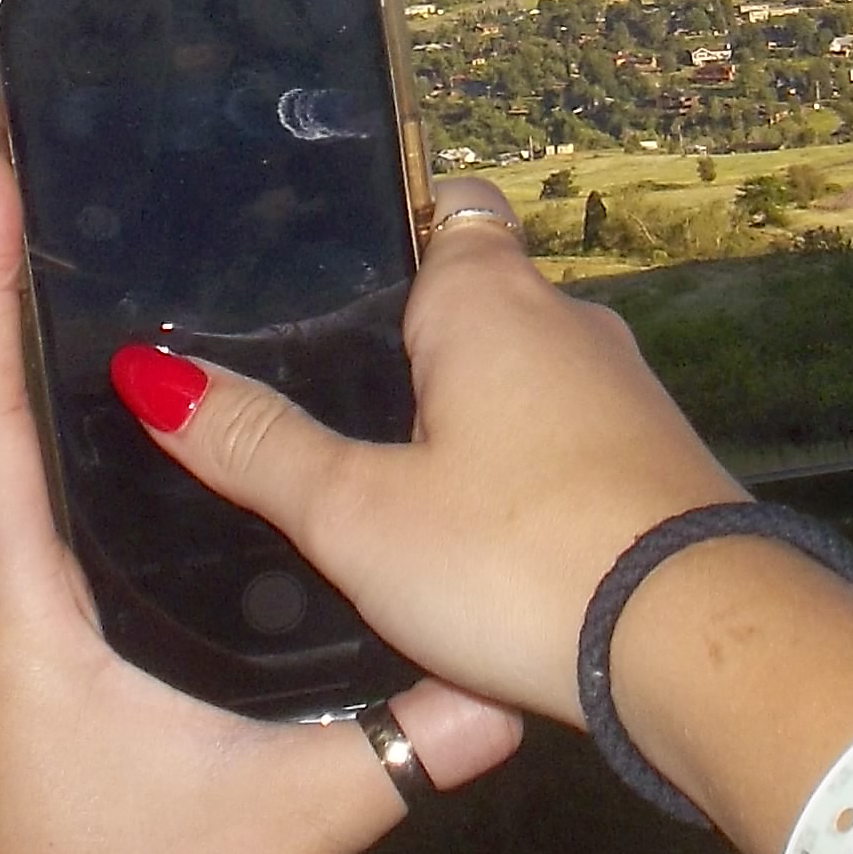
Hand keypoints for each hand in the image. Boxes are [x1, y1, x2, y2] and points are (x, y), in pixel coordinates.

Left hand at [0, 125, 522, 853]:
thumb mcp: (306, 815)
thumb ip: (419, 729)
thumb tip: (526, 665)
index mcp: (18, 622)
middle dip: (4, 288)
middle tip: (44, 164)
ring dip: (30, 373)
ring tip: (80, 256)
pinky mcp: (0, 685)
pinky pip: (16, 532)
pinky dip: (51, 454)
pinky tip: (117, 423)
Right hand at [105, 181, 744, 723]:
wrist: (698, 647)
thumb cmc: (515, 559)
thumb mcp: (356, 514)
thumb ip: (256, 447)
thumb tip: (154, 375)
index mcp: (490, 298)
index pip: (447, 206)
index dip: (391, 228)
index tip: (327, 281)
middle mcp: (569, 323)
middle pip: (480, 297)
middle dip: (412, 341)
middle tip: (323, 401)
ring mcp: (625, 395)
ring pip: (526, 377)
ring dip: (468, 415)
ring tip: (383, 480)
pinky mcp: (658, 468)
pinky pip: (567, 442)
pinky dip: (520, 471)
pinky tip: (474, 537)